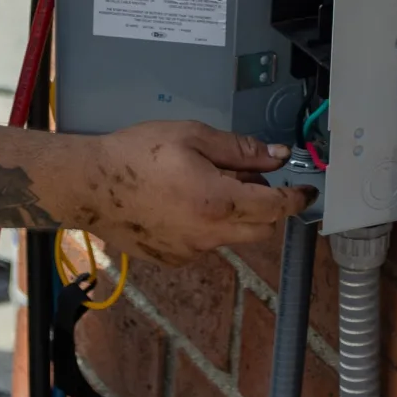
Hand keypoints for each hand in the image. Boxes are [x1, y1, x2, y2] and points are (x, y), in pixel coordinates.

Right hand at [58, 120, 310, 265]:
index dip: (297, 199)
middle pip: (260, 230)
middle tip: (247, 179)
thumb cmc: (137, 154)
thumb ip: (239, 150)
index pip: (276, 208)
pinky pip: (203, 244)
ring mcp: (190, 252)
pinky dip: (206, 226)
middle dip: (266, 207)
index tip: (307, 191)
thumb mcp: (192, 137)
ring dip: (233, 216)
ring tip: (204, 186)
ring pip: (231, 237)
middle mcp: (210, 235)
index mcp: (220, 202)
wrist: (88, 186)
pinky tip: (179, 204)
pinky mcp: (172, 260)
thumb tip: (277, 156)